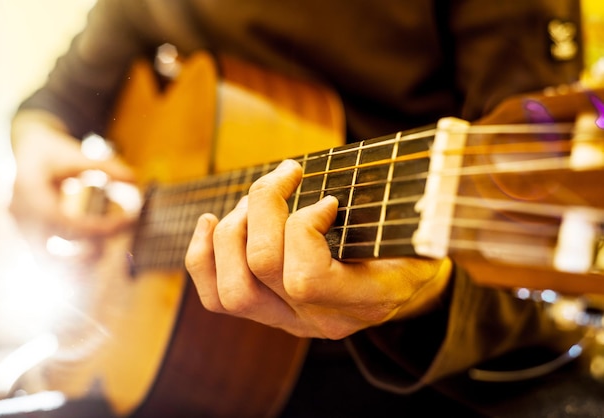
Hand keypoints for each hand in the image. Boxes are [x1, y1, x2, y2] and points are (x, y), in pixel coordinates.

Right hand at [9, 110, 135, 259]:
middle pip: (49, 253)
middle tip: (116, 243)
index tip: (127, 221)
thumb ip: (104, 165)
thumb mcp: (74, 152)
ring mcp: (20, 228)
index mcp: (28, 192)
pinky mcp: (27, 235)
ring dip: (78, 263)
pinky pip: (47, 258)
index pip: (65, 222)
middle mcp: (19, 216)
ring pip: (46, 263)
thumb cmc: (50, 149)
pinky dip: (70, 261)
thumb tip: (133, 178)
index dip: (98, 228)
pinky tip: (95, 251)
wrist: (22, 148)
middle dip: (85, 254)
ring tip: (107, 248)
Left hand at [185, 160, 451, 338]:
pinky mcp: (268, 314)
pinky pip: (216, 299)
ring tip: (255, 199)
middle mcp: (321, 319)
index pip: (305, 278)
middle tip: (286, 176)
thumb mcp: (423, 231)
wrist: (405, 287)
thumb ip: (396, 214)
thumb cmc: (414, 248)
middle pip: (261, 268)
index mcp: (366, 300)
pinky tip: (212, 221)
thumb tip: (336, 193)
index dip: (303, 226)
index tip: (326, 200)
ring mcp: (290, 321)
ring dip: (233, 228)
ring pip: (231, 290)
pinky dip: (203, 256)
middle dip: (264, 206)